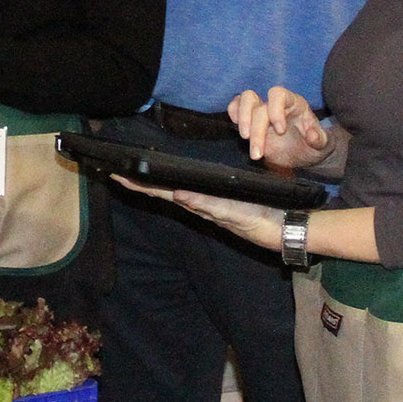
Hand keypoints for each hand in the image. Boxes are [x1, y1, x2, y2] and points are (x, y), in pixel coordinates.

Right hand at [114, 177, 283, 250]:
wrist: (286, 229)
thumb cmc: (264, 211)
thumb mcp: (236, 196)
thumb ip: (214, 193)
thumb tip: (186, 187)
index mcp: (204, 200)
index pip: (169, 188)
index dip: (147, 182)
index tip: (123, 173)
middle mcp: (204, 207)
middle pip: (166, 194)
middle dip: (141, 186)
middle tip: (116, 175)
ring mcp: (215, 212)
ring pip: (180, 200)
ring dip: (157, 192)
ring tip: (134, 182)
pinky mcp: (231, 215)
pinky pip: (209, 206)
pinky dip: (194, 200)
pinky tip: (178, 193)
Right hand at [230, 86, 331, 169]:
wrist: (304, 154)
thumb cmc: (313, 145)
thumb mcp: (322, 145)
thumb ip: (318, 139)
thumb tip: (311, 135)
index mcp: (294, 103)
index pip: (279, 94)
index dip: (276, 109)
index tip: (280, 130)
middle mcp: (275, 104)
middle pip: (259, 104)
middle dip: (257, 128)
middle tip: (259, 151)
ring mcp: (261, 110)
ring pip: (244, 100)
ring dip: (242, 120)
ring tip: (246, 140)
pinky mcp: (250, 120)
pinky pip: (236, 107)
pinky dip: (233, 114)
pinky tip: (240, 130)